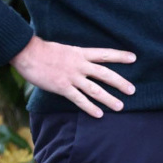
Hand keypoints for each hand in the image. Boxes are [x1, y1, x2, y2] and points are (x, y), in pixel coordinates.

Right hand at [10, 35, 135, 117]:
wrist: (28, 53)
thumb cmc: (44, 50)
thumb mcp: (65, 49)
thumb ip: (76, 56)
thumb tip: (85, 62)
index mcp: (81, 53)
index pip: (105, 54)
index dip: (120, 56)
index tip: (134, 58)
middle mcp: (79, 64)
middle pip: (105, 74)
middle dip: (120, 82)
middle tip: (133, 90)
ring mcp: (71, 76)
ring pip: (95, 89)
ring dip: (108, 99)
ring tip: (120, 106)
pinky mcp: (62, 87)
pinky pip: (79, 99)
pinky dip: (90, 107)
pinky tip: (99, 114)